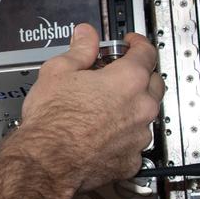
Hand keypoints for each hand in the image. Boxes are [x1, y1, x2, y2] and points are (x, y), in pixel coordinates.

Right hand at [13, 24, 164, 194]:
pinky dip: (123, 137)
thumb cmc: (51, 122)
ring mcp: (139, 136)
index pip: (147, 52)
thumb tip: (86, 36)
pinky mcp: (131, 160)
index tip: (131, 44)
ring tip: (104, 108)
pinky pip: (134, 143)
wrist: (45, 162)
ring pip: (145, 115)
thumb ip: (79, 50)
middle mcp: (141, 107)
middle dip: (139, 76)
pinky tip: (102, 135)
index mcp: (128, 80)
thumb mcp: (57, 72)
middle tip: (117, 75)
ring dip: (132, 108)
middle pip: (154, 83)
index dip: (138, 44)